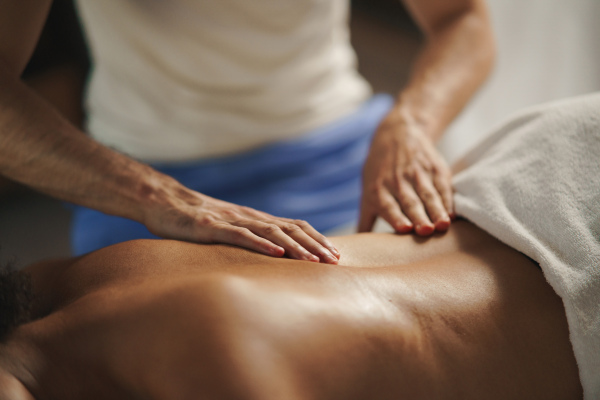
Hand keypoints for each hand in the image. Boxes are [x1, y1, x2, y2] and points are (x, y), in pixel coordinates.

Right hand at [143, 184, 340, 263]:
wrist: (164, 202)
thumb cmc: (195, 220)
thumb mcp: (228, 229)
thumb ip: (249, 239)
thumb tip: (272, 257)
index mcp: (255, 218)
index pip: (294, 226)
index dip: (316, 239)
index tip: (335, 254)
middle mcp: (249, 217)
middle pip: (289, 229)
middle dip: (314, 245)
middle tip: (335, 261)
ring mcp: (231, 221)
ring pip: (270, 232)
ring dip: (295, 247)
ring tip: (314, 261)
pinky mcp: (211, 228)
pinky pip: (241, 236)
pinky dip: (261, 245)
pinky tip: (277, 255)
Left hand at [359, 110, 453, 235]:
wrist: (396, 134)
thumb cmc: (379, 171)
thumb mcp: (367, 189)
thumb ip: (365, 219)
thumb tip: (355, 249)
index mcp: (378, 189)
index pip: (388, 205)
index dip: (396, 217)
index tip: (404, 230)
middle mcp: (397, 181)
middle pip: (410, 202)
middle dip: (419, 217)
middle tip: (427, 231)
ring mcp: (418, 173)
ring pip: (428, 194)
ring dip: (436, 210)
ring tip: (444, 225)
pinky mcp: (435, 168)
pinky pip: (443, 186)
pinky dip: (448, 199)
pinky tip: (453, 213)